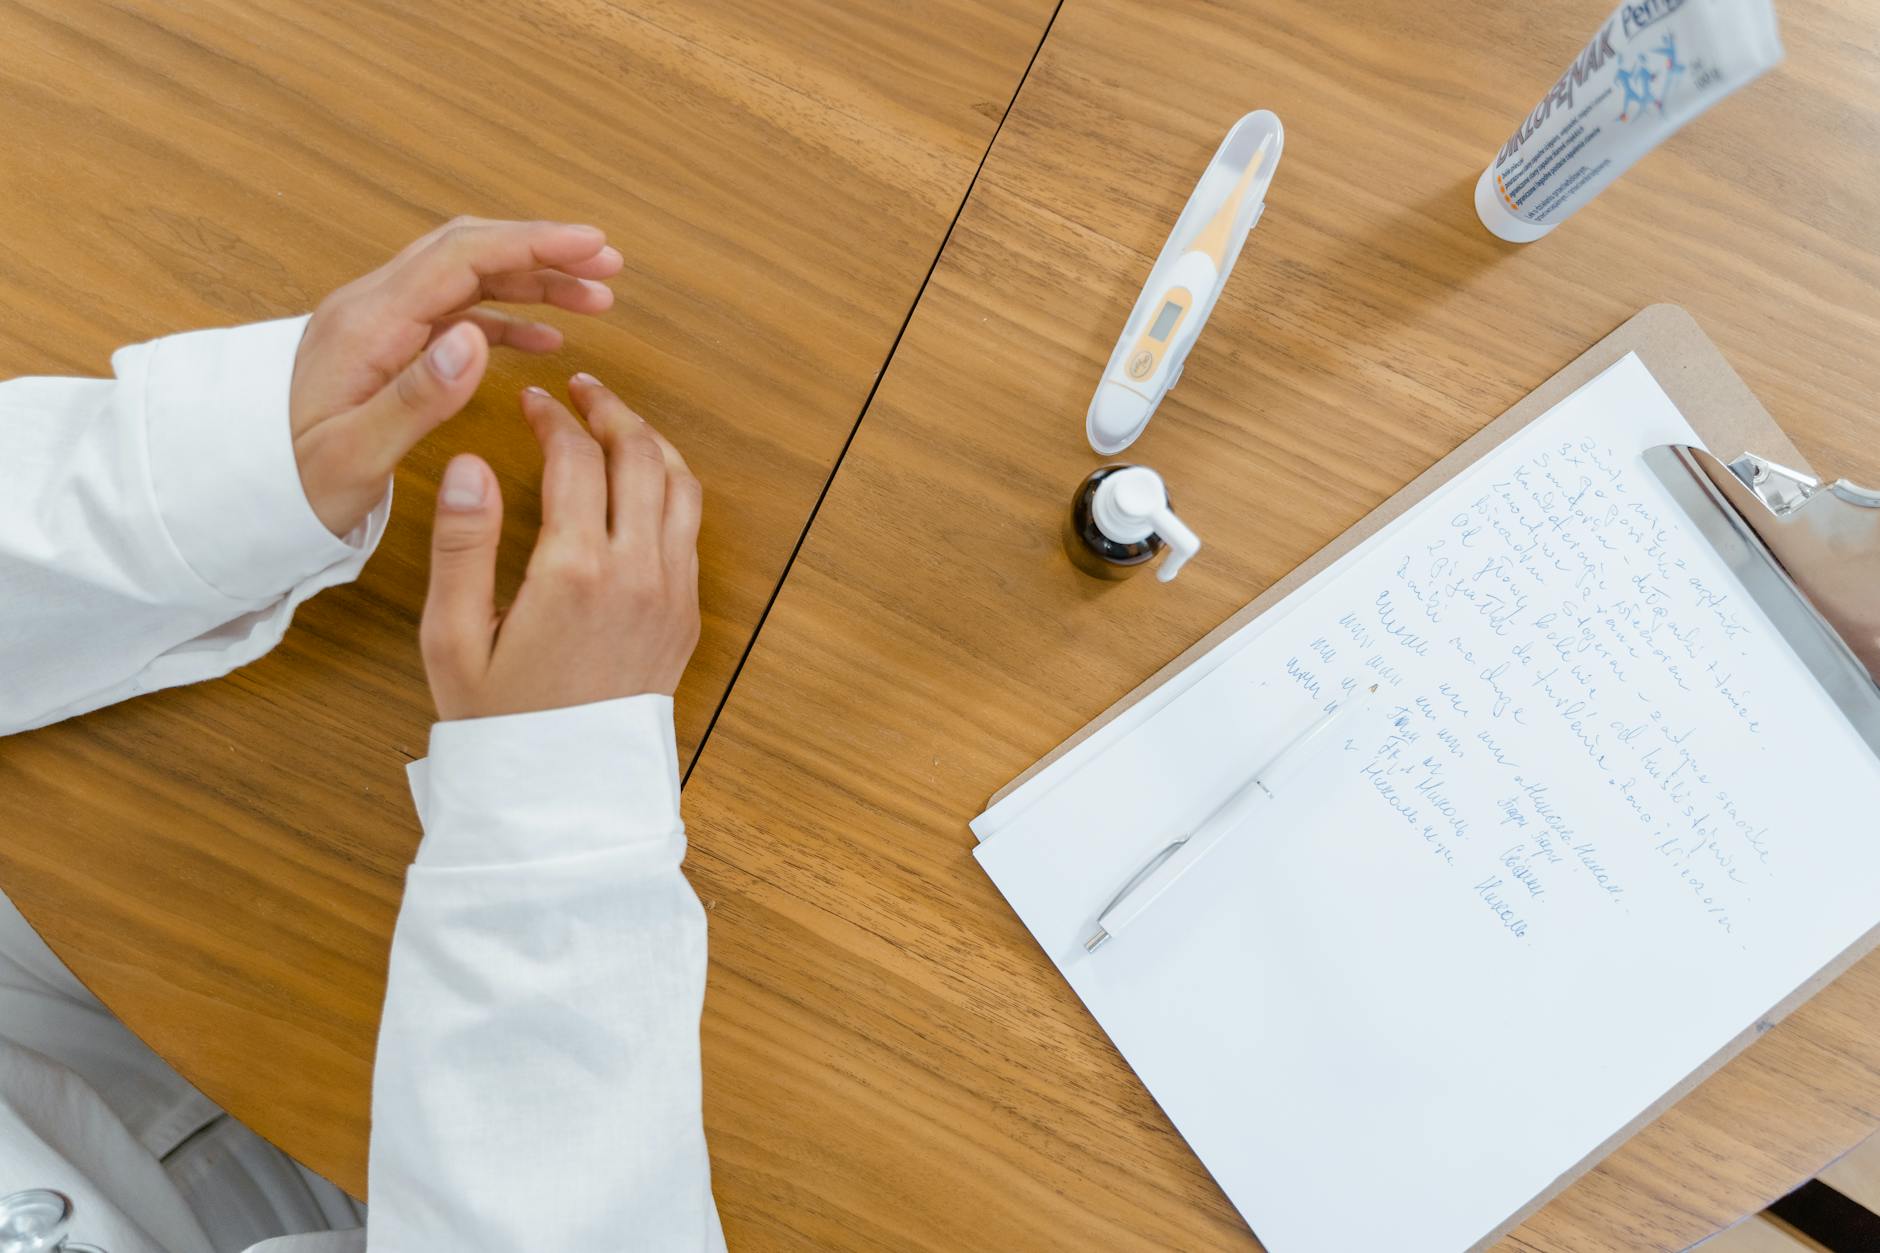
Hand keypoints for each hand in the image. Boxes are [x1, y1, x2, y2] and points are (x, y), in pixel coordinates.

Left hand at [290, 217, 623, 535]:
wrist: (230, 493)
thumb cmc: (288, 482)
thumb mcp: (351, 456)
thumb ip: (416, 398)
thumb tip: (476, 340)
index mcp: (368, 325)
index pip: (462, 258)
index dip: (533, 244)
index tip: (593, 245)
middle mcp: (372, 309)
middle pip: (468, 251)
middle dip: (543, 249)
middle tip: (608, 262)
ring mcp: (377, 324)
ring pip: (466, 277)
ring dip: (532, 280)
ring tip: (595, 297)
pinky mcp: (383, 347)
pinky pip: (454, 312)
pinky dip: (506, 317)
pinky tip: (546, 340)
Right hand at [419, 374, 701, 721]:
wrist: (564, 792)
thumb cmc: (500, 720)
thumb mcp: (453, 637)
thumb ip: (462, 544)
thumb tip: (469, 464)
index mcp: (575, 572)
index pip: (575, 458)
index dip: (553, 417)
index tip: (533, 402)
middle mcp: (637, 574)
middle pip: (641, 456)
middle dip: (610, 411)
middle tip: (581, 391)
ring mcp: (672, 595)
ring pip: (681, 486)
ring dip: (651, 443)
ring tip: (616, 424)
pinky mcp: (687, 616)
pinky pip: (690, 530)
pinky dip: (671, 488)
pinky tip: (641, 484)